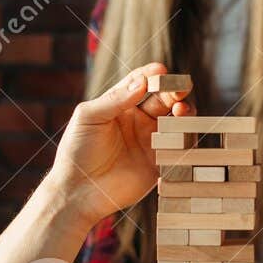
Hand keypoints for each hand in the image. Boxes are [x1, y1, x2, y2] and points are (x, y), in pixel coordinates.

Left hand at [45, 63, 193, 225]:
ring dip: (183, 113)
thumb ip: (115, 100)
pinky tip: (182, 135)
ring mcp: (150, 142)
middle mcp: (138, 121)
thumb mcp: (89, 118)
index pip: (140, 83)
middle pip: (163, 99)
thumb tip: (142, 82)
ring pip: (175, 121)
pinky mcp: (158, 164)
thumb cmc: (77, 151)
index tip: (161, 70)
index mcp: (120, 106)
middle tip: (180, 88)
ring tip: (181, 110)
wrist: (78, 191)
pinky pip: (178, 149)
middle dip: (173, 91)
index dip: (152, 75)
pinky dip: (185, 139)